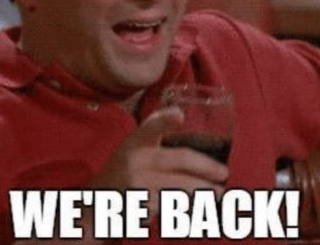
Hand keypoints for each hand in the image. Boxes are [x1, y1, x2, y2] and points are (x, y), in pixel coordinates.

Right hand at [92, 107, 228, 215]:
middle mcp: (135, 161)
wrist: (95, 207)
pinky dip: (190, 207)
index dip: (165, 121)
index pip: (149, 128)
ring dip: (204, 190)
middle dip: (206, 167)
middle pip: (179, 159)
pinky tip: (200, 208)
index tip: (179, 115)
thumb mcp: (129, 146)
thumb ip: (151, 129)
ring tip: (218, 193)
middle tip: (223, 173)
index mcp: (134, 142)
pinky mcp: (143, 207)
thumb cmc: (119, 173)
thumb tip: (177, 111)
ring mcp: (138, 185)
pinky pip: (174, 206)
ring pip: (181, 186)